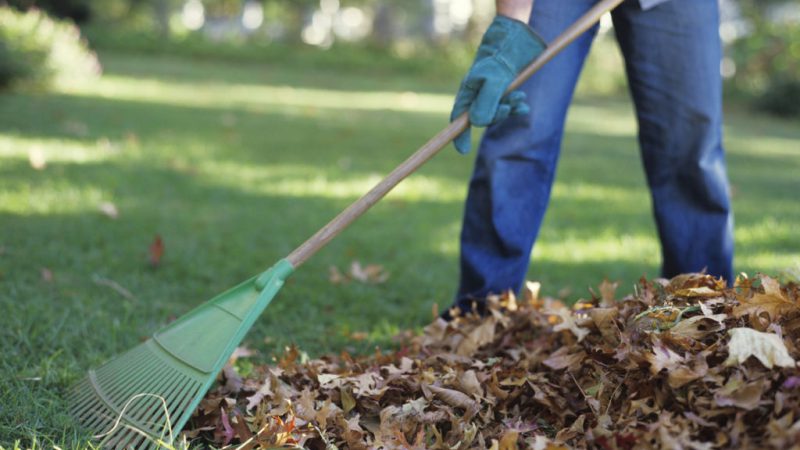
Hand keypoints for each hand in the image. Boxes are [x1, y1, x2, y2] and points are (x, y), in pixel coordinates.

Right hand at [450, 15, 545, 153]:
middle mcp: (476, 95)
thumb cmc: (500, 58)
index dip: (459, 136)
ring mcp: (489, 93)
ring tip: (521, 99)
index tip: (462, 151)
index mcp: (467, 92)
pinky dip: (515, 107)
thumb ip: (486, 103)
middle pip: (482, 118)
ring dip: (509, 109)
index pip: (459, 119)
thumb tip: (478, 124)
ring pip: (497, 112)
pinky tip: (523, 104)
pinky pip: (507, 105)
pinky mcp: (502, 90)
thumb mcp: (493, 81)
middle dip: (497, 116)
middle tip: (508, 107)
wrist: (514, 39)